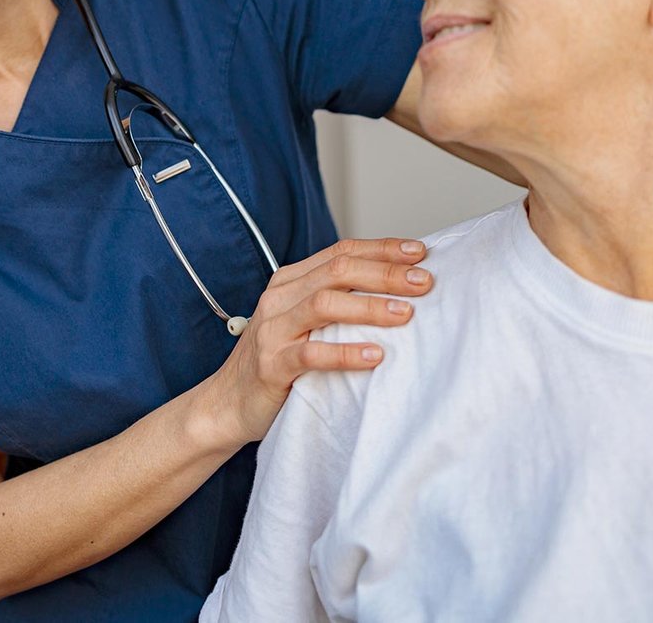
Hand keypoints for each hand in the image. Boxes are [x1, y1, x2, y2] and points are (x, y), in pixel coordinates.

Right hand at [199, 238, 431, 447]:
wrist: (228, 404)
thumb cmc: (278, 361)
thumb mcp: (304, 322)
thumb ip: (337, 302)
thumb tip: (397, 288)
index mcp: (290, 280)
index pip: (341, 252)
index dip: (382, 249)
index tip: (419, 252)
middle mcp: (280, 298)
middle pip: (337, 272)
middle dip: (385, 274)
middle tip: (424, 282)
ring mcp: (273, 331)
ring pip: (324, 304)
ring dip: (369, 306)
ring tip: (406, 314)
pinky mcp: (271, 365)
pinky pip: (311, 354)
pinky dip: (345, 353)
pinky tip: (375, 356)